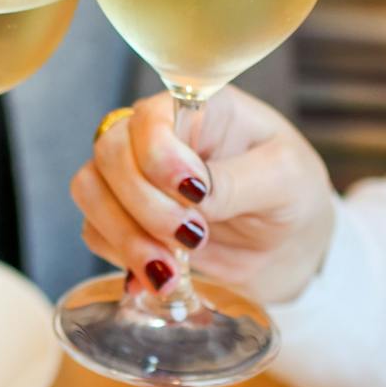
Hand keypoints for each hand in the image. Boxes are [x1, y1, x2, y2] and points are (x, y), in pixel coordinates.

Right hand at [72, 86, 335, 303]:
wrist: (289, 251)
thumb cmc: (294, 196)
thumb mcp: (287, 178)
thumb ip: (240, 180)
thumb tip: (193, 194)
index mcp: (200, 109)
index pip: (151, 115)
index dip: (159, 154)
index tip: (194, 193)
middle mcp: (157, 136)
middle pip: (110, 151)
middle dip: (144, 203)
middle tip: (192, 236)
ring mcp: (135, 177)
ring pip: (91, 190)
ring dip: (125, 235)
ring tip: (172, 270)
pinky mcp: (127, 220)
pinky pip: (94, 231)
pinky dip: (120, 258)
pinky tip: (161, 278)